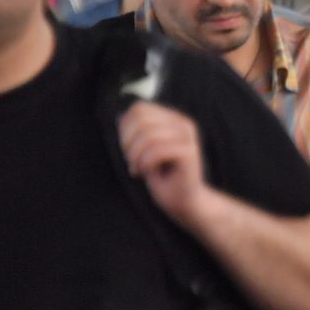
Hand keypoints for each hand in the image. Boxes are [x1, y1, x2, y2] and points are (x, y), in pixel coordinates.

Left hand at [118, 101, 208, 225]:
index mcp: (173, 118)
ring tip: (136, 168)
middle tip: (130, 160)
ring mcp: (188, 137)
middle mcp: (183, 123)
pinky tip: (145, 172)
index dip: (125, 127)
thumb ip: (137, 131)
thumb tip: (120, 117)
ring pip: (149, 135)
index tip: (127, 148)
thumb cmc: (163, 176)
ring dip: (135, 155)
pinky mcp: (189, 152)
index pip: (140, 108)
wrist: (184, 201)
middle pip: (142, 119)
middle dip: (128, 142)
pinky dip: (145, 163)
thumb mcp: (145, 149)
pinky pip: (157, 151)